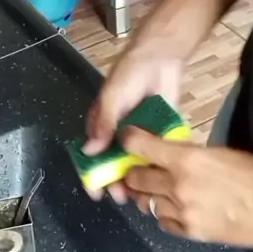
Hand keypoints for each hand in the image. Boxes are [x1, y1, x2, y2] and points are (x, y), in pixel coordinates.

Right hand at [83, 37, 184, 201]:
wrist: (162, 56)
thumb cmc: (130, 73)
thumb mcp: (112, 98)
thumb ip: (103, 124)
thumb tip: (90, 151)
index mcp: (103, 126)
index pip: (93, 156)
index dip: (92, 175)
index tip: (95, 193)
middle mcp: (120, 134)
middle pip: (115, 165)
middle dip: (116, 182)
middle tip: (122, 195)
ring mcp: (141, 135)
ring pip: (137, 163)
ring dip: (138, 179)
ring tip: (142, 193)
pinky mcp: (160, 133)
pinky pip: (157, 154)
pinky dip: (157, 167)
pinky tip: (160, 179)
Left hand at [122, 128, 252, 246]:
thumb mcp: (221, 153)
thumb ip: (190, 155)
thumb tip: (171, 155)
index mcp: (186, 159)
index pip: (140, 147)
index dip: (129, 141)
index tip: (126, 140)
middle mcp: (177, 186)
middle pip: (136, 178)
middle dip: (135, 172)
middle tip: (138, 169)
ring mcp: (181, 211)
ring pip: (146, 202)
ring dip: (149, 195)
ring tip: (158, 190)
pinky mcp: (189, 231)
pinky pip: (162, 222)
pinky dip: (164, 214)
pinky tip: (174, 209)